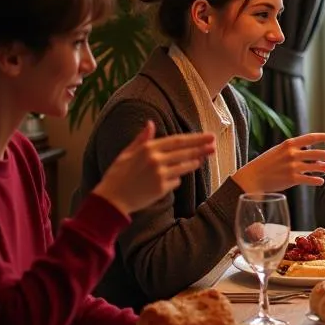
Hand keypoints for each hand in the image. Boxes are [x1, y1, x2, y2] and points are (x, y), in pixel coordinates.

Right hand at [92, 121, 215, 216]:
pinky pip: (176, 182)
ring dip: (195, 162)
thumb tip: (150, 124)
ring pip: (184, 167)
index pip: (178, 141)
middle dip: (202, 148)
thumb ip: (141, 139)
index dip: (195, 138)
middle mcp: (155, 160)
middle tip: (214, 145)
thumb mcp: (126, 153)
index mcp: (147, 148)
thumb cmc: (117, 175)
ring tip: (203, 159)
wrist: (110, 200)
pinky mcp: (161, 188)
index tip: (208, 136)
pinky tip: (173, 179)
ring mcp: (159, 174)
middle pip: (185, 152)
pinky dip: (176, 179)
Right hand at [232, 132, 324, 192]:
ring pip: (315, 166)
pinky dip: (317, 180)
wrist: (252, 177)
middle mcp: (292, 154)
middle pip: (317, 153)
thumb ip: (294, 150)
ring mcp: (292, 167)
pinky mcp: (292, 179)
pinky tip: (320, 181)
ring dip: (324, 167)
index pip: (311, 138)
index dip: (324, 137)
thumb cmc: (266, 163)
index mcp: (289, 144)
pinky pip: (309, 179)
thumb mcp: (278, 151)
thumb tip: (311, 152)